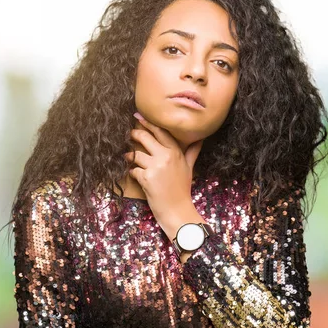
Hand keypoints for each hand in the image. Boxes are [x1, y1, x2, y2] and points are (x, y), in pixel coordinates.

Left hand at [124, 113, 204, 239]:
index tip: (139, 117)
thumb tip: (200, 139)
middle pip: (145, 138)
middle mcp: (166, 156)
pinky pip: (133, 170)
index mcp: (176, 152)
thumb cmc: (182, 189)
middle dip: (135, 134)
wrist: (178, 210)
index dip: (148, 124)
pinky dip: (132, 172)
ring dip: (130, 156)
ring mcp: (156, 166)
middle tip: (129, 134)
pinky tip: (135, 175)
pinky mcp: (146, 177)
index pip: (161, 132)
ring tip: (127, 157)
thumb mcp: (189, 168)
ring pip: (136, 154)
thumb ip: (192, 152)